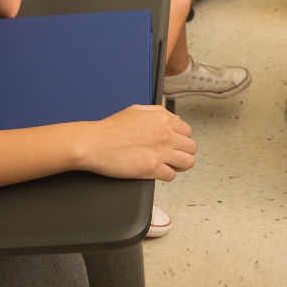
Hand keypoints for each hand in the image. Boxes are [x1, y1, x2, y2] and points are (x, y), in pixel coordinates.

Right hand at [81, 105, 196, 181]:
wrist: (94, 143)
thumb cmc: (111, 128)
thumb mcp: (137, 110)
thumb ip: (160, 113)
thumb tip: (176, 119)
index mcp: (163, 119)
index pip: (188, 131)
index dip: (180, 138)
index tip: (173, 143)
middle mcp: (165, 135)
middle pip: (191, 147)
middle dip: (182, 152)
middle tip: (171, 155)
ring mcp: (160, 152)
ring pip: (187, 162)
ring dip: (178, 165)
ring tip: (167, 164)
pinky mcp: (152, 169)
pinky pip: (171, 176)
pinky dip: (164, 175)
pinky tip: (155, 171)